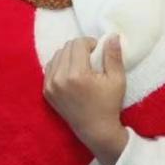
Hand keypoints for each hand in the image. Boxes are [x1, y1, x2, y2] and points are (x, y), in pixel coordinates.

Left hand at [43, 36, 127, 164]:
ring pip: (57, 55)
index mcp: (76, 75)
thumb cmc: (109, 104)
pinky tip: (71, 73)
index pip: (78, 43)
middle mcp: (59, 79)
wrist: (95, 130)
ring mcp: (50, 86)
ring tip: (81, 66)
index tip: (98, 51)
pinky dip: (60, 65)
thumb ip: (113, 56)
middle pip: (66, 47)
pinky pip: (50, 67)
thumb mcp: (117, 80)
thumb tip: (112, 35)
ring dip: (69, 55)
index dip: (91, 43)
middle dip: (80, 48)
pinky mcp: (46, 92)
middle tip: (91, 58)